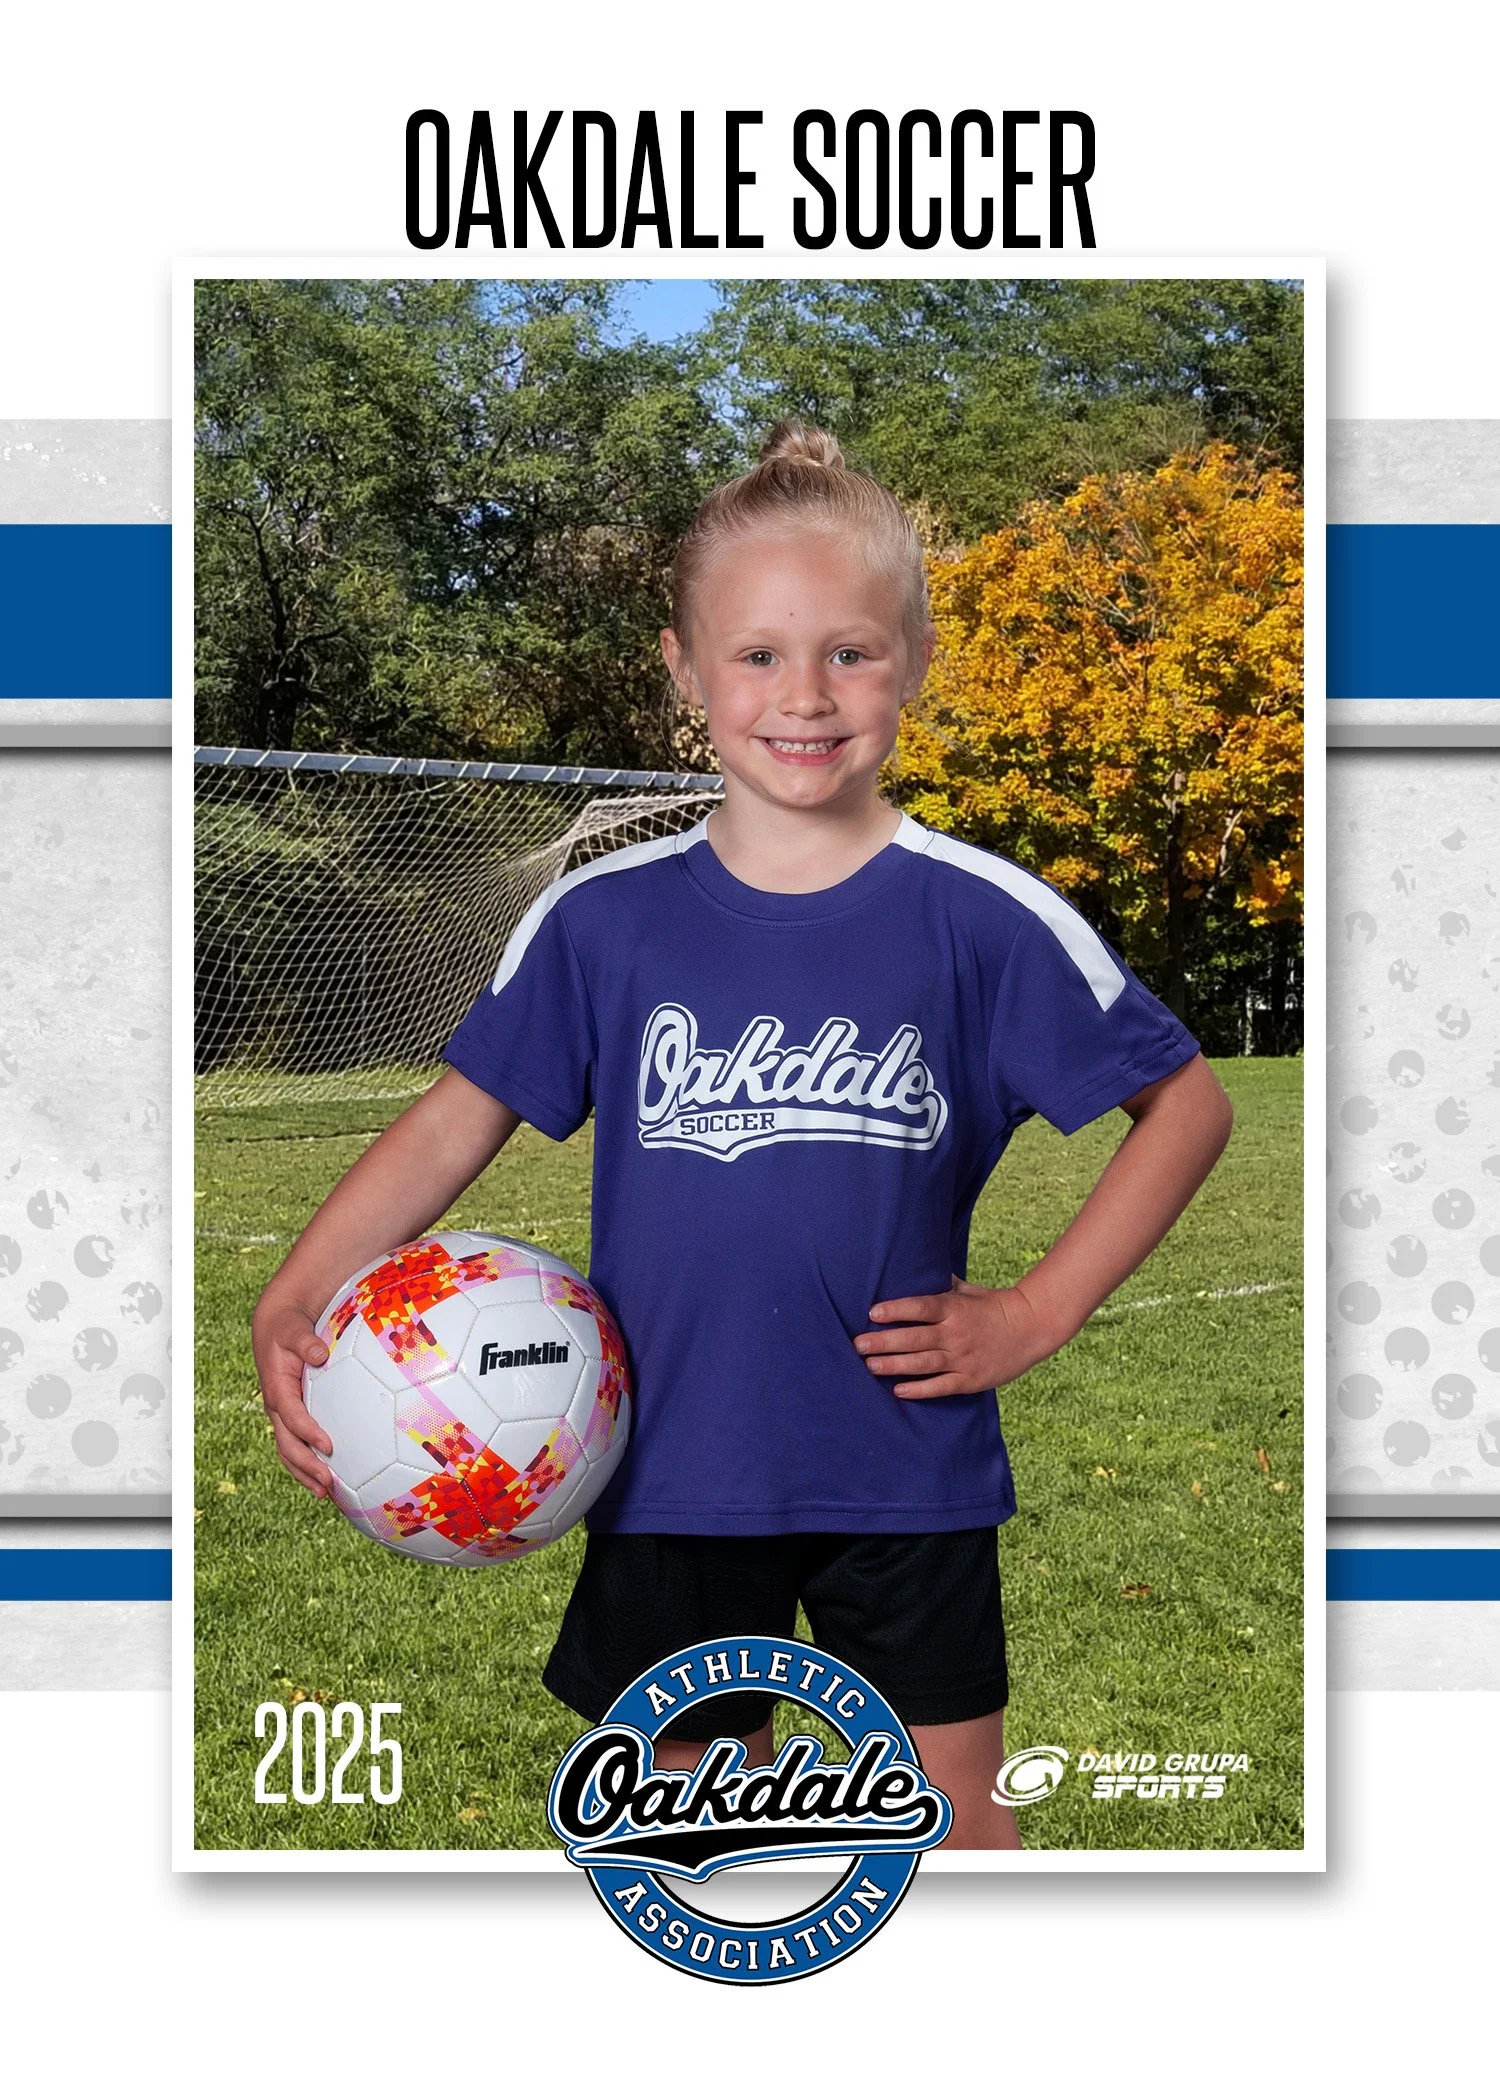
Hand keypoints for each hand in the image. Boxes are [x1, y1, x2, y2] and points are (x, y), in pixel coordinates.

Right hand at [251, 1298, 335, 1496]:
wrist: (277, 1326)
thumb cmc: (288, 1328)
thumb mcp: (294, 1329)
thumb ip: (306, 1342)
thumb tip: (320, 1354)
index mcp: (277, 1388)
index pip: (292, 1416)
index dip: (307, 1433)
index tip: (328, 1446)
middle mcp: (278, 1407)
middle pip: (287, 1445)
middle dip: (306, 1466)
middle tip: (328, 1484)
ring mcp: (284, 1415)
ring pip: (289, 1452)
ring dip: (305, 1473)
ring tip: (326, 1494)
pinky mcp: (293, 1416)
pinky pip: (297, 1445)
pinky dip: (309, 1464)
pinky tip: (329, 1478)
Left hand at [853, 1276, 1067, 1399]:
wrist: (1032, 1327)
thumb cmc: (995, 1305)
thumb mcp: (968, 1290)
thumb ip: (942, 1285)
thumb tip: (916, 1268)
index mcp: (954, 1308)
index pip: (920, 1307)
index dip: (896, 1310)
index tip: (872, 1313)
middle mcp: (956, 1333)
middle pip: (914, 1338)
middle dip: (883, 1342)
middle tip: (858, 1344)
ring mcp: (963, 1358)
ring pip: (922, 1363)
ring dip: (894, 1365)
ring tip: (870, 1366)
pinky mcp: (970, 1379)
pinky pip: (940, 1386)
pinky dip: (919, 1390)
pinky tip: (898, 1391)